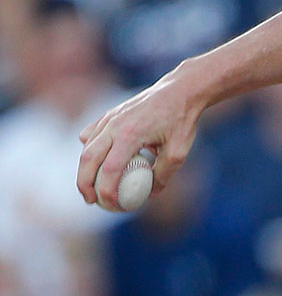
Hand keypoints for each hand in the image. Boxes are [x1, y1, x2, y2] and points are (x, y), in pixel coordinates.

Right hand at [77, 63, 206, 209]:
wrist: (181, 90)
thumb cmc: (182, 120)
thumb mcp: (179, 151)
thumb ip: (163, 174)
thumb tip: (150, 193)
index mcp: (130, 134)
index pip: (110, 169)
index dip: (107, 191)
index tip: (112, 205)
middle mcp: (114, 125)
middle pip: (88, 160)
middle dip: (85, 184)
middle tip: (91, 201)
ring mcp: (109, 118)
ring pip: (87, 147)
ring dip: (84, 169)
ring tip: (91, 187)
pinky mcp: (110, 114)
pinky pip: (92, 134)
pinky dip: (89, 150)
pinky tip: (96, 162)